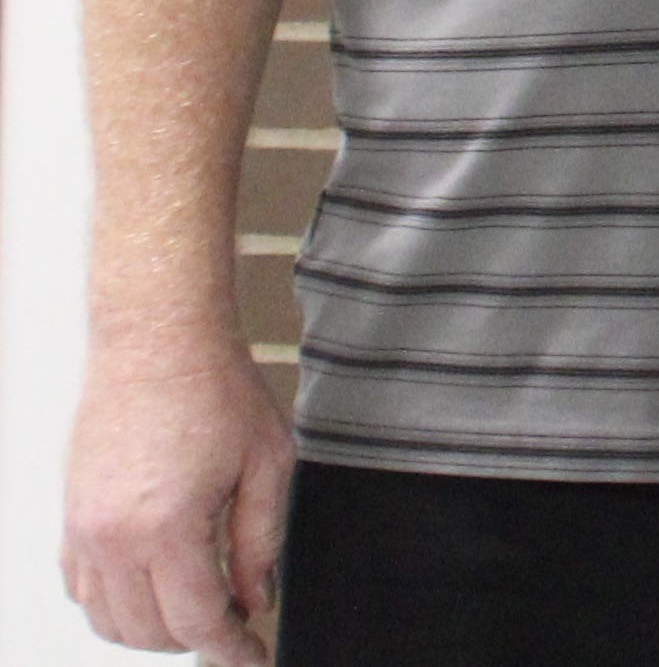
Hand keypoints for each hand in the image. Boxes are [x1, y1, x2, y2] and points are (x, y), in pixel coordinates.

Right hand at [63, 332, 291, 662]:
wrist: (156, 344)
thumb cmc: (215, 391)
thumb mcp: (267, 466)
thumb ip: (260, 543)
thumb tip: (256, 599)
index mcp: (166, 526)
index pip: (195, 621)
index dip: (228, 649)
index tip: (253, 658)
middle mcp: (112, 537)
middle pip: (148, 631)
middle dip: (196, 639)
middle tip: (236, 623)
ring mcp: (82, 530)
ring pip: (107, 620)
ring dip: (153, 628)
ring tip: (199, 607)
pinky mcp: (69, 518)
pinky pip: (81, 588)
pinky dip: (115, 604)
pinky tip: (153, 586)